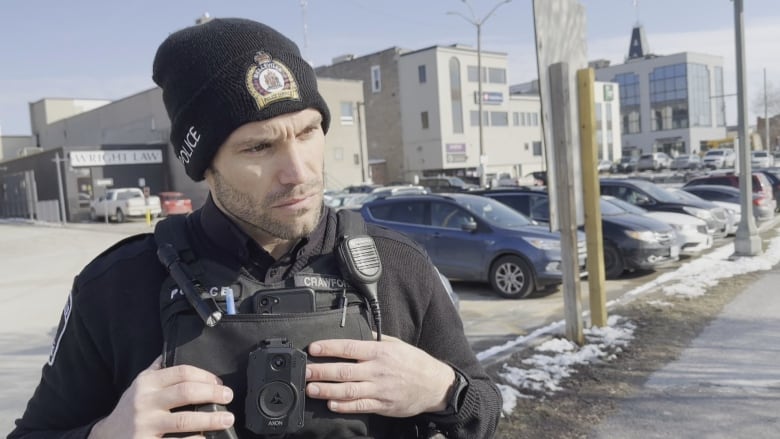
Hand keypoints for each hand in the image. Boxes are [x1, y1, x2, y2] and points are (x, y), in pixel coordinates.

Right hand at [88, 356, 233, 438]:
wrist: (105, 438)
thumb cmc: (128, 410)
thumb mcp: (138, 385)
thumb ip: (156, 370)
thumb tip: (172, 352)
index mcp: (146, 384)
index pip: (181, 372)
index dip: (205, 376)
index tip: (219, 383)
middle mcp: (144, 402)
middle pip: (186, 392)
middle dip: (212, 393)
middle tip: (228, 396)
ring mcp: (145, 425)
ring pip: (184, 421)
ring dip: (210, 419)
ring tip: (227, 419)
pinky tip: (206, 438)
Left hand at [305, 334, 454, 417]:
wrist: (436, 385)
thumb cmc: (415, 363)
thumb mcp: (397, 344)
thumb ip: (377, 340)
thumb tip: (360, 332)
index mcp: (380, 352)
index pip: (350, 348)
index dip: (329, 348)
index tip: (313, 348)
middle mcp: (378, 370)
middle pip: (344, 371)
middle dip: (321, 371)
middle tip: (305, 371)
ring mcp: (380, 389)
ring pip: (349, 390)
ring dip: (327, 390)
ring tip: (311, 389)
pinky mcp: (383, 405)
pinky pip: (360, 406)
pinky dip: (345, 406)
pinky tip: (331, 404)